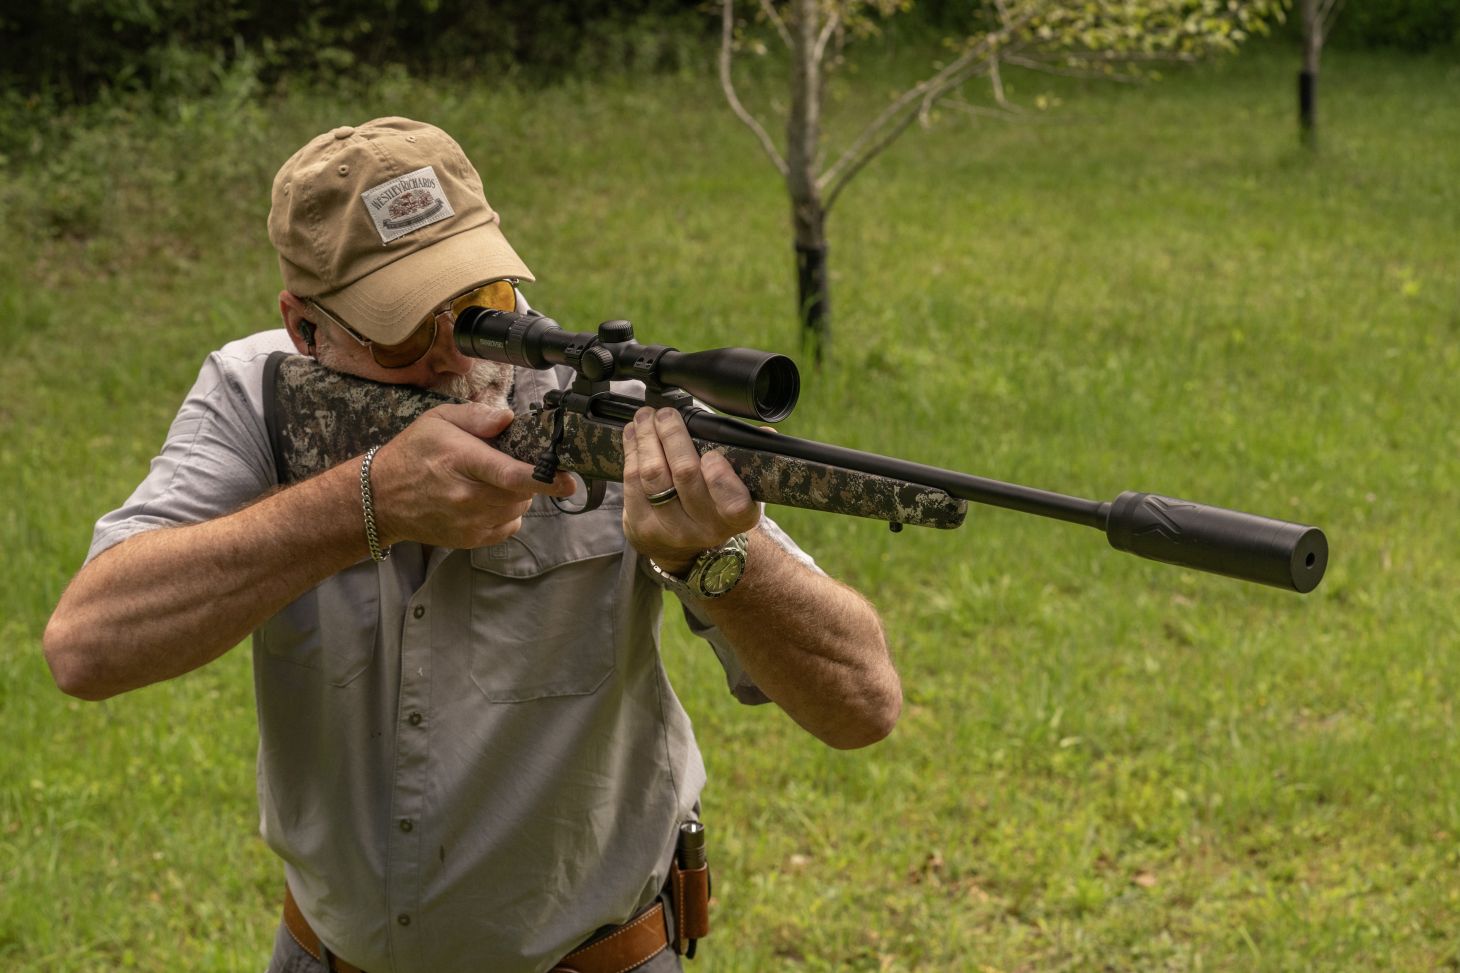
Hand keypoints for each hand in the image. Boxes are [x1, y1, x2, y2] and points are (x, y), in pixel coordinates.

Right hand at [368, 404, 575, 549]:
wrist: (382, 498)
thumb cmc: (412, 454)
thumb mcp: (438, 420)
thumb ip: (477, 417)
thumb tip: (508, 419)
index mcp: (461, 462)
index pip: (510, 475)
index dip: (545, 478)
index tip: (569, 479)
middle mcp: (467, 497)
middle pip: (521, 493)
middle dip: (528, 478)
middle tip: (509, 463)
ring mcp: (469, 523)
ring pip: (518, 509)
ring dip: (517, 494)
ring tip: (491, 480)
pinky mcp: (470, 540)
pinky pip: (509, 526)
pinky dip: (508, 512)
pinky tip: (488, 499)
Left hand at [621, 407, 760, 572]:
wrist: (685, 546)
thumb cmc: (714, 502)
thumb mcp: (740, 487)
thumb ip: (747, 458)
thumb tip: (765, 434)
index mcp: (738, 517)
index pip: (733, 502)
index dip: (720, 477)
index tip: (712, 454)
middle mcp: (706, 528)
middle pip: (685, 475)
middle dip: (673, 436)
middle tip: (666, 414)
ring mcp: (672, 531)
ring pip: (653, 475)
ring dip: (646, 438)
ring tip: (646, 417)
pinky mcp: (642, 528)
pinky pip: (632, 482)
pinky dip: (631, 451)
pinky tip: (633, 434)